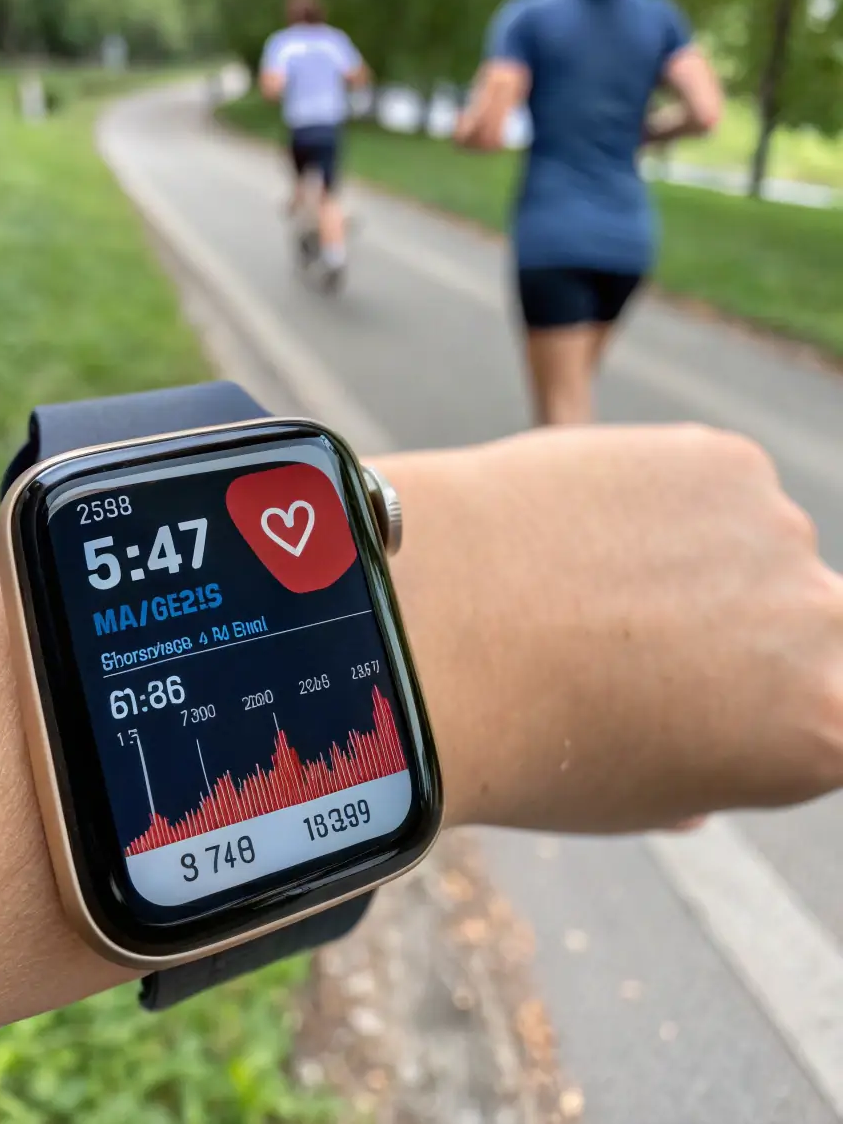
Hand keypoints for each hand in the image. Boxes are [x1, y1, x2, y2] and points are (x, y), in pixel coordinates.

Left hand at [383, 425, 842, 833]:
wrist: (446, 635)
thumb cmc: (527, 740)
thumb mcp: (634, 791)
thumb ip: (706, 765)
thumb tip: (708, 764)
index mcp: (828, 732)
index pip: (824, 702)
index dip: (764, 696)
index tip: (703, 684)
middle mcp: (828, 629)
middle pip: (805, 619)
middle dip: (743, 624)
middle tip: (640, 628)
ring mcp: (781, 536)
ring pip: (751, 543)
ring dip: (694, 554)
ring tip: (586, 576)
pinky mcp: (728, 461)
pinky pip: (704, 482)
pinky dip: (655, 495)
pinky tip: (581, 523)